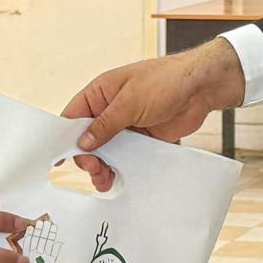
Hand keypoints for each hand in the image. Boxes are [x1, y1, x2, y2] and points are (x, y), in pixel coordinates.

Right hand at [62, 38, 246, 190]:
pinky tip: (118, 179)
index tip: (63, 157)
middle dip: (87, 156)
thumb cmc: (164, 81)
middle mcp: (110, 110)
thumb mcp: (130, 102)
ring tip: (104, 180)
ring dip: (103, 166)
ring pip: (106, 150)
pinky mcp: (142, 139)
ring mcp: (126, 125)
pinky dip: (120, 168)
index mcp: (100, 93)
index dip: (66, 136)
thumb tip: (83, 142)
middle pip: (88, 138)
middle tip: (94, 169)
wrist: (200, 89)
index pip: (73, 116)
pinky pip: (125, 156)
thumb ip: (105, 124)